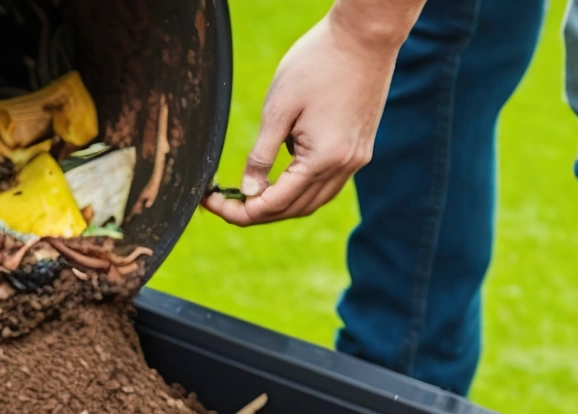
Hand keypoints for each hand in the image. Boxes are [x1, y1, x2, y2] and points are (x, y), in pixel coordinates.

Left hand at [202, 7, 411, 225]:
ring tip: (248, 196)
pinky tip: (280, 177)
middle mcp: (344, 166)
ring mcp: (356, 159)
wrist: (364, 37)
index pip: (276, 203)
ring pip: (313, 200)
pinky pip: (328, 183)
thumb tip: (248, 191)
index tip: (213, 203)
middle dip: (258, 212)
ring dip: (281, 204)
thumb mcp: (278, 109)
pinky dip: (301, 188)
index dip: (242, 210)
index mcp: (323, 159)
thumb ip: (262, 155)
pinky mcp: (360, 148)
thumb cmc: (317, 64)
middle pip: (295, 208)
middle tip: (224, 203)